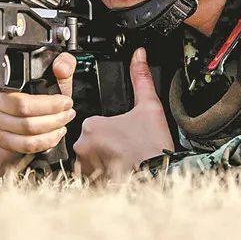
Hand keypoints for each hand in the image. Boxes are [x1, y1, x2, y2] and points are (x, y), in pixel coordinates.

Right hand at [0, 52, 76, 156]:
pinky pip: (24, 146)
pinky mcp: (2, 140)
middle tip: (68, 112)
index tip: (65, 101)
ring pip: (26, 136)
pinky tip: (55, 134)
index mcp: (1, 86)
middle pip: (25, 120)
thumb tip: (62, 66)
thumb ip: (62, 64)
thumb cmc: (34, 89)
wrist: (19, 105)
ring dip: (51, 131)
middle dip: (54, 118)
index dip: (48, 104)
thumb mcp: (50, 74)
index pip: (21, 100)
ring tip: (63, 122)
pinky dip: (45, 142)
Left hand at [73, 48, 173, 181]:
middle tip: (126, 146)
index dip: (111, 126)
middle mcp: (81, 147)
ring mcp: (84, 168)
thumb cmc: (152, 148)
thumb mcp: (150, 107)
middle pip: (90, 139)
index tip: (124, 133)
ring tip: (125, 159)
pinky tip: (121, 170)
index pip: (94, 121)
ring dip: (103, 157)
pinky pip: (93, 175)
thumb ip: (141, 79)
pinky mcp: (90, 184)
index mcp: (91, 125)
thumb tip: (139, 55)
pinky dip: (104, 173)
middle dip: (106, 142)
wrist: (158, 179)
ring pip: (90, 157)